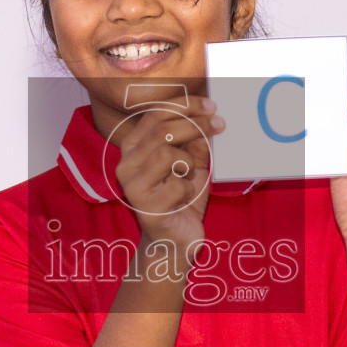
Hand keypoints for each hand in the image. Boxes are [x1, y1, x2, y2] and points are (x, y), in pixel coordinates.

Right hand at [113, 94, 224, 251]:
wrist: (174, 241)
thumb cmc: (181, 199)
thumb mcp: (192, 164)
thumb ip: (195, 141)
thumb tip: (209, 115)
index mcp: (133, 148)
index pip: (155, 114)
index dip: (184, 105)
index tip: (210, 106)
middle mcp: (126, 164)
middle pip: (162, 130)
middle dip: (196, 124)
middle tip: (220, 124)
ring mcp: (133, 186)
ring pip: (168, 155)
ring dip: (190, 163)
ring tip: (189, 177)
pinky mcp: (145, 207)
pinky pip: (178, 186)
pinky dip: (190, 191)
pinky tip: (185, 200)